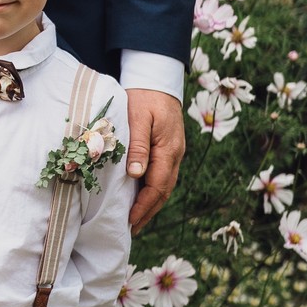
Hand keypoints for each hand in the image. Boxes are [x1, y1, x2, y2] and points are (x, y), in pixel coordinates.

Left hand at [126, 89, 184, 233]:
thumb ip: (138, 146)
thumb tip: (136, 174)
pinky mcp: (168, 149)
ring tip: (136, 219)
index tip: (131, 220)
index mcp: (169, 148)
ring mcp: (174, 152)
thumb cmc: (144, 96)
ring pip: (165, 185)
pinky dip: (153, 190)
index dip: (144, 205)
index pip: (158, 185)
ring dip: (151, 203)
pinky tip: (142, 197)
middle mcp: (175, 154)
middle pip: (164, 190)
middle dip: (148, 211)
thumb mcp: (139, 118)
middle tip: (132, 228)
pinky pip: (163, 175)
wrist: (157, 79)